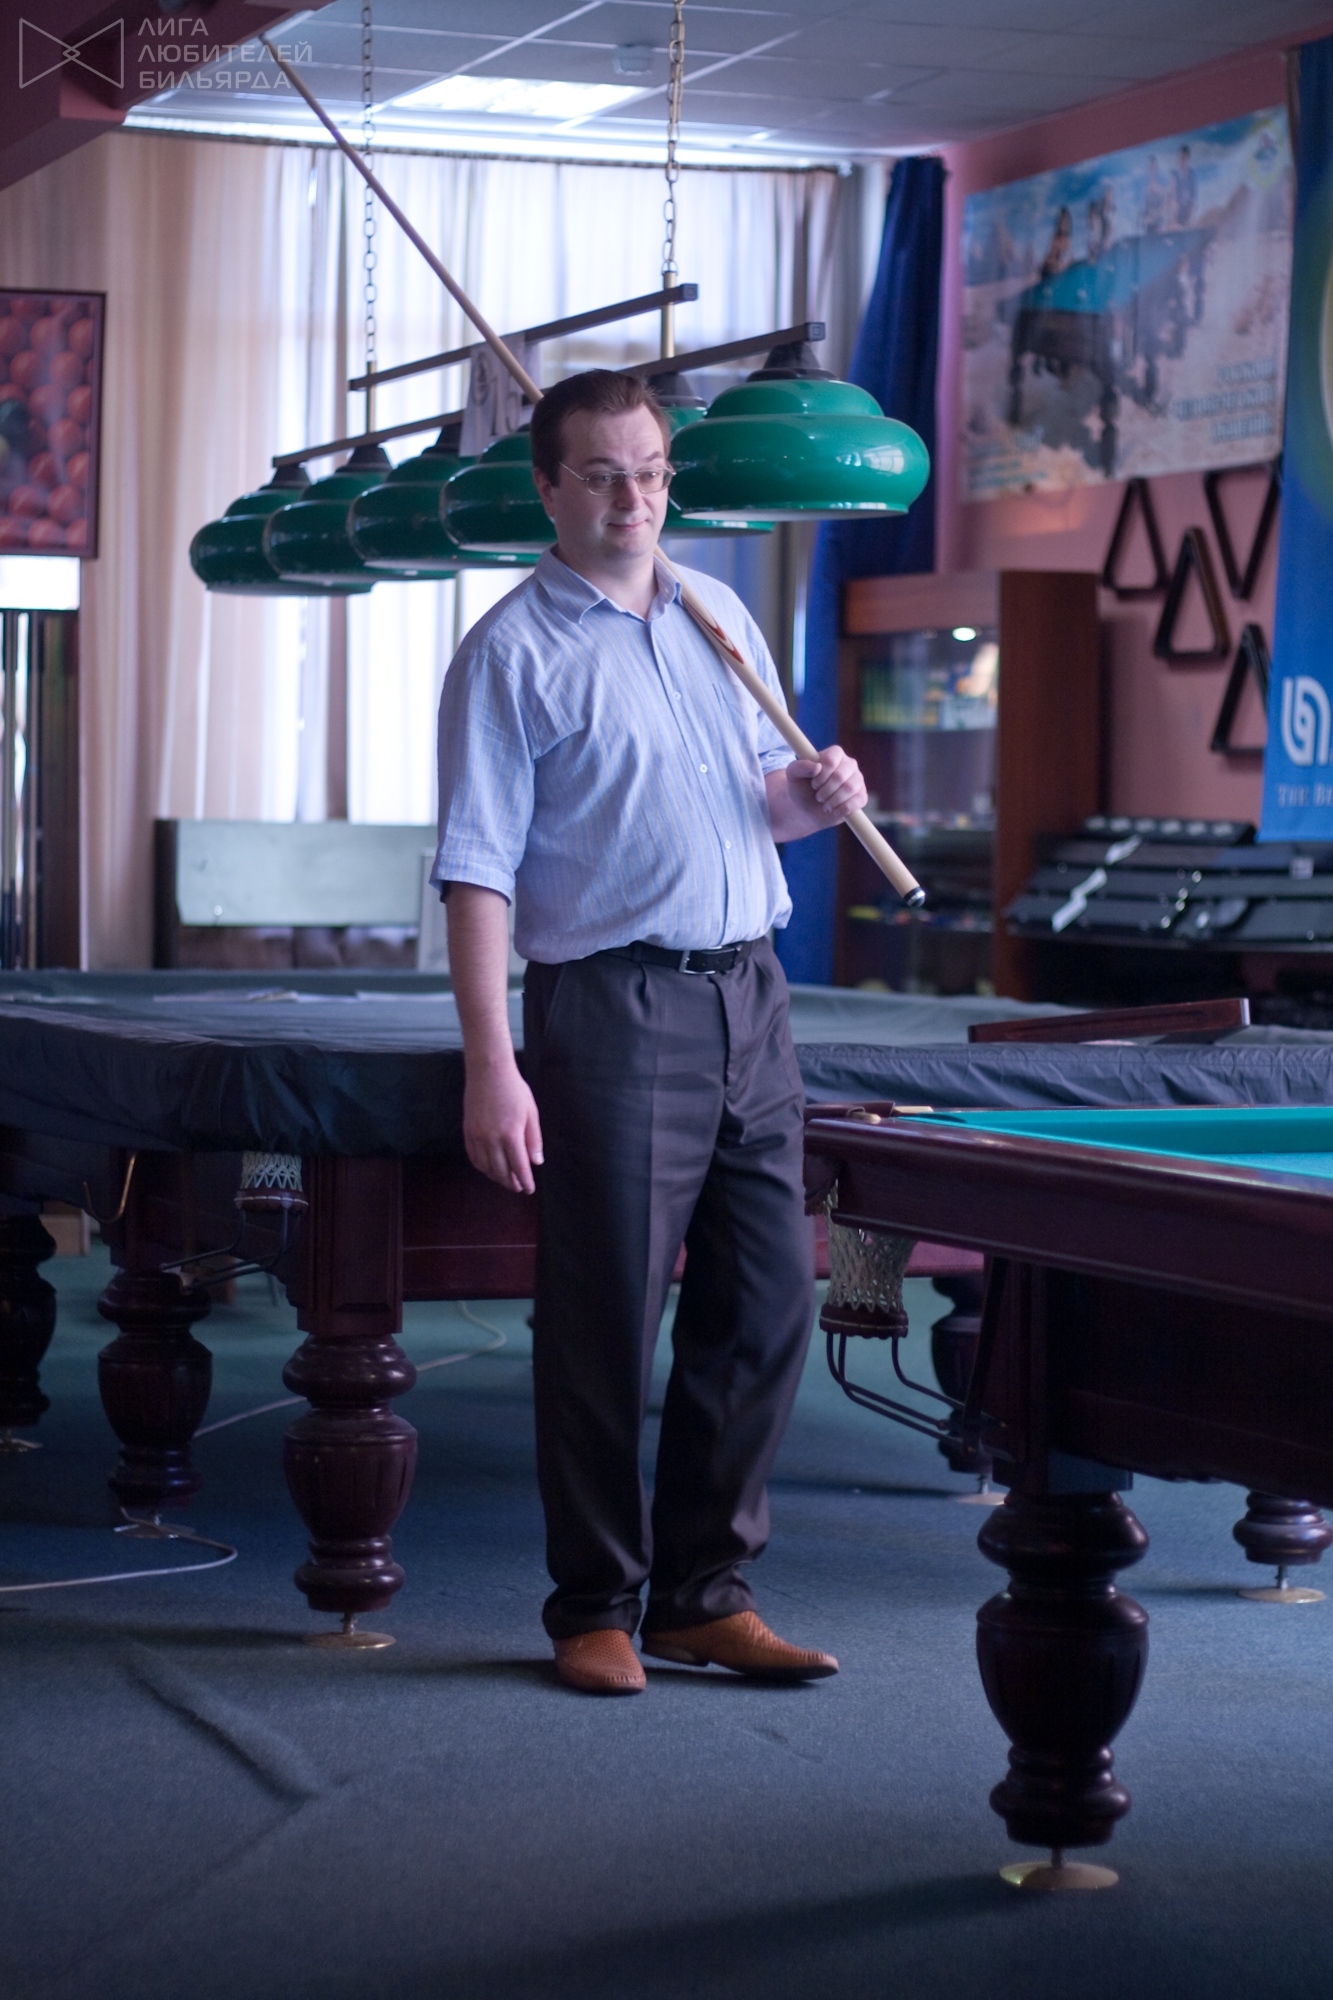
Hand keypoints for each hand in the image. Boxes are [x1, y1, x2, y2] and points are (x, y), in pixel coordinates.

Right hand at [463, 1058, 544, 1194]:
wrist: (488, 1072)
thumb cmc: (514, 1090)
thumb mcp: (531, 1113)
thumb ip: (534, 1139)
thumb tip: (536, 1162)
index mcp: (511, 1135)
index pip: (519, 1167)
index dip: (525, 1181)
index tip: (529, 1189)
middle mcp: (492, 1139)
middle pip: (501, 1171)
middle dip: (511, 1183)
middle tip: (518, 1187)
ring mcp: (477, 1137)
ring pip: (486, 1167)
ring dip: (496, 1177)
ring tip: (505, 1180)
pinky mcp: (467, 1132)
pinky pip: (473, 1157)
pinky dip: (482, 1167)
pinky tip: (489, 1168)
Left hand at [766, 744, 867, 841]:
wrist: (808, 809)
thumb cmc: (801, 788)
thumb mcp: (793, 775)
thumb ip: (799, 767)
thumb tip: (816, 767)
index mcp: (834, 754)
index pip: (831, 760)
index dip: (821, 775)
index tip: (814, 784)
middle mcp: (849, 764)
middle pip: (840, 776)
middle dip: (825, 790)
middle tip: (818, 796)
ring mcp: (858, 780)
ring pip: (850, 788)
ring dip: (833, 800)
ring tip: (825, 805)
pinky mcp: (861, 796)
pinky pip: (858, 800)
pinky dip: (843, 809)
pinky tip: (834, 811)